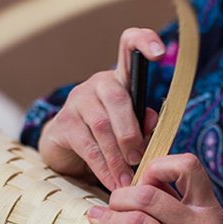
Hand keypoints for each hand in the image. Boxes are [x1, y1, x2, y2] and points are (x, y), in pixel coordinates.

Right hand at [39, 27, 163, 190]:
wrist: (67, 151)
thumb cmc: (106, 138)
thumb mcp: (129, 130)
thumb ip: (144, 125)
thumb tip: (153, 122)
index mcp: (120, 79)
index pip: (128, 46)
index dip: (144, 42)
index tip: (159, 53)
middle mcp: (98, 83)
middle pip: (117, 98)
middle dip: (131, 133)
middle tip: (139, 160)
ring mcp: (77, 100)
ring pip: (102, 126)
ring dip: (118, 157)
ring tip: (128, 180)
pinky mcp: (63, 123)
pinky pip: (88, 147)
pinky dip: (103, 168)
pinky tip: (112, 182)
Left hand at [89, 154, 222, 223]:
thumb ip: (181, 211)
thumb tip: (142, 187)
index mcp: (210, 211)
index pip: (187, 166)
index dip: (157, 167)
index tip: (141, 183)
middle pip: (150, 194)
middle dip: (120, 196)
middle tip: (109, 205)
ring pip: (137, 223)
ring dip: (108, 218)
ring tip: (97, 219)